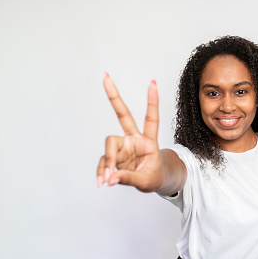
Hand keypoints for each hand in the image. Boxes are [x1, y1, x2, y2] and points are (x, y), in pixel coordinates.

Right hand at [96, 73, 162, 191]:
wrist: (154, 182)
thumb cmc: (155, 177)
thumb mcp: (147, 181)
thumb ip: (129, 178)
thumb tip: (110, 178)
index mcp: (149, 141)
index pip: (151, 119)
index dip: (152, 102)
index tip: (152, 82)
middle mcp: (134, 139)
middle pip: (123, 115)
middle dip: (114, 96)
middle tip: (105, 76)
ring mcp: (123, 147)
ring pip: (109, 147)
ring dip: (107, 163)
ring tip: (105, 181)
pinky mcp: (114, 156)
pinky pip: (104, 163)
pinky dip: (102, 173)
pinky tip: (102, 181)